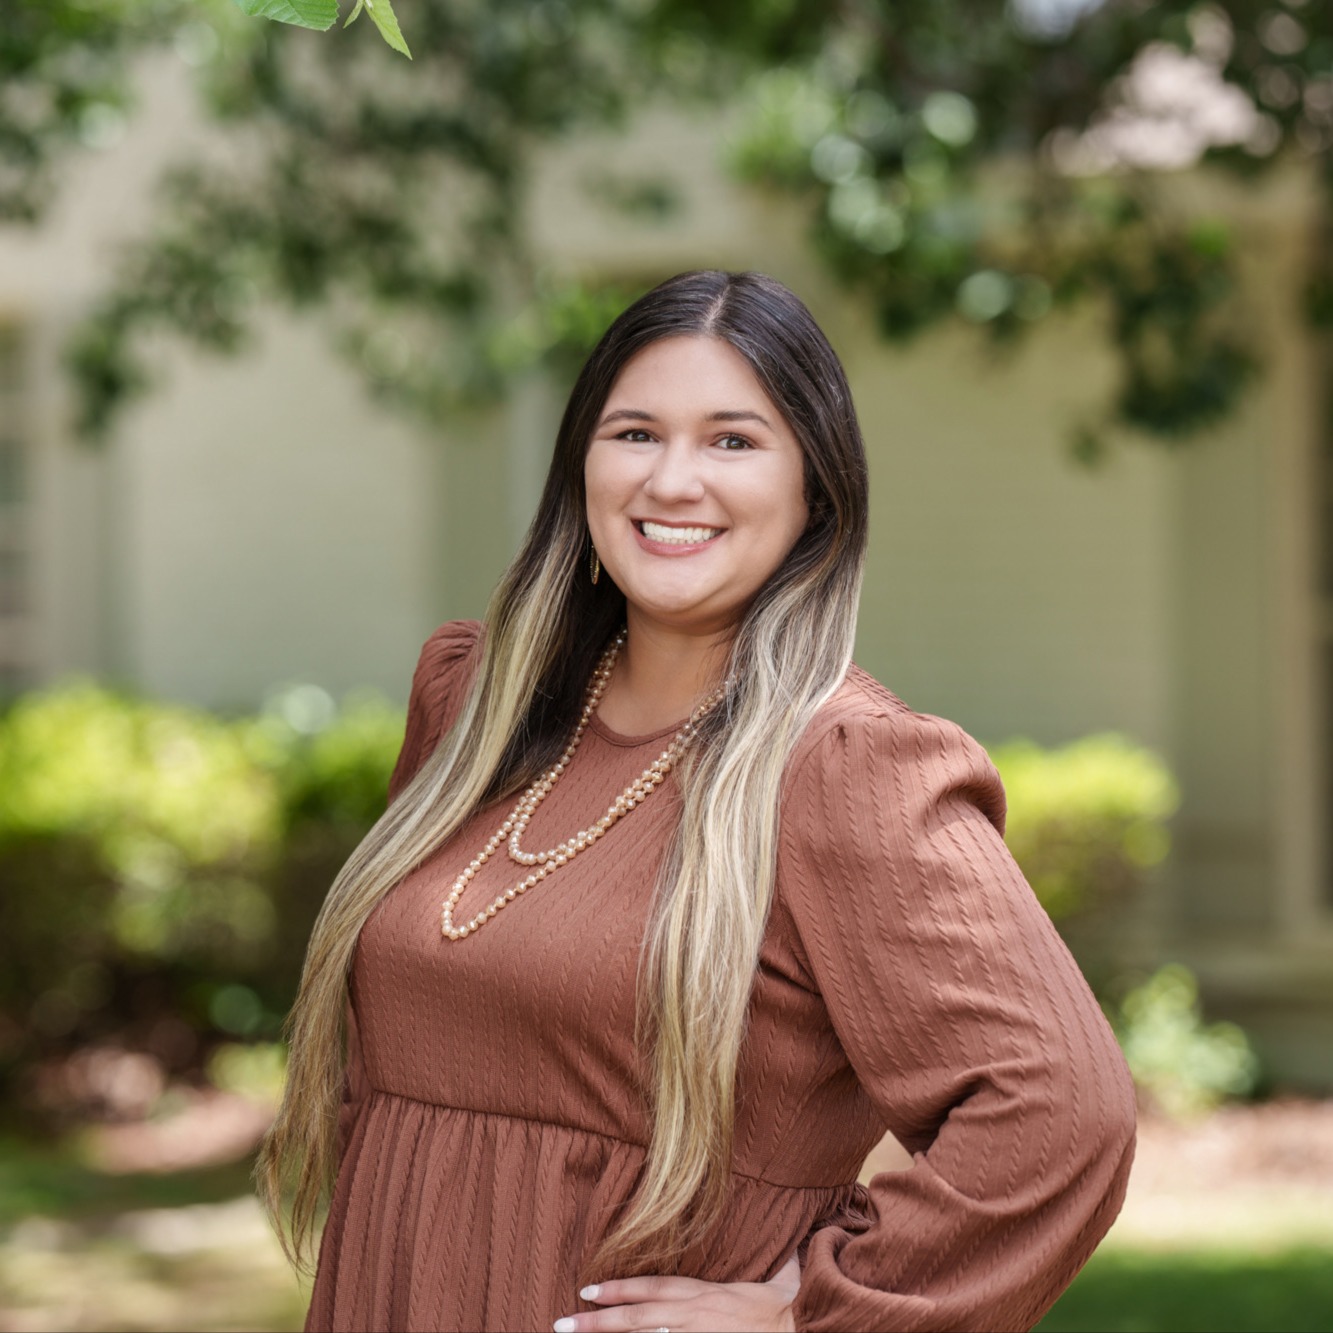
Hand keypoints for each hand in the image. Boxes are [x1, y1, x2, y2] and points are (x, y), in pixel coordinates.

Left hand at [552, 1253, 799, 1331]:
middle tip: (562, 1324)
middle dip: (597, 1322)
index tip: (588, 1289)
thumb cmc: (791, 1312)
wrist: (802, 1329)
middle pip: (637, 1319)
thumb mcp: (779, 1281)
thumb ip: (777, 1263)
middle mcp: (694, 1318)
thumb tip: (789, 1246)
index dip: (619, 1287)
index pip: (653, 1287)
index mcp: (706, 1295)